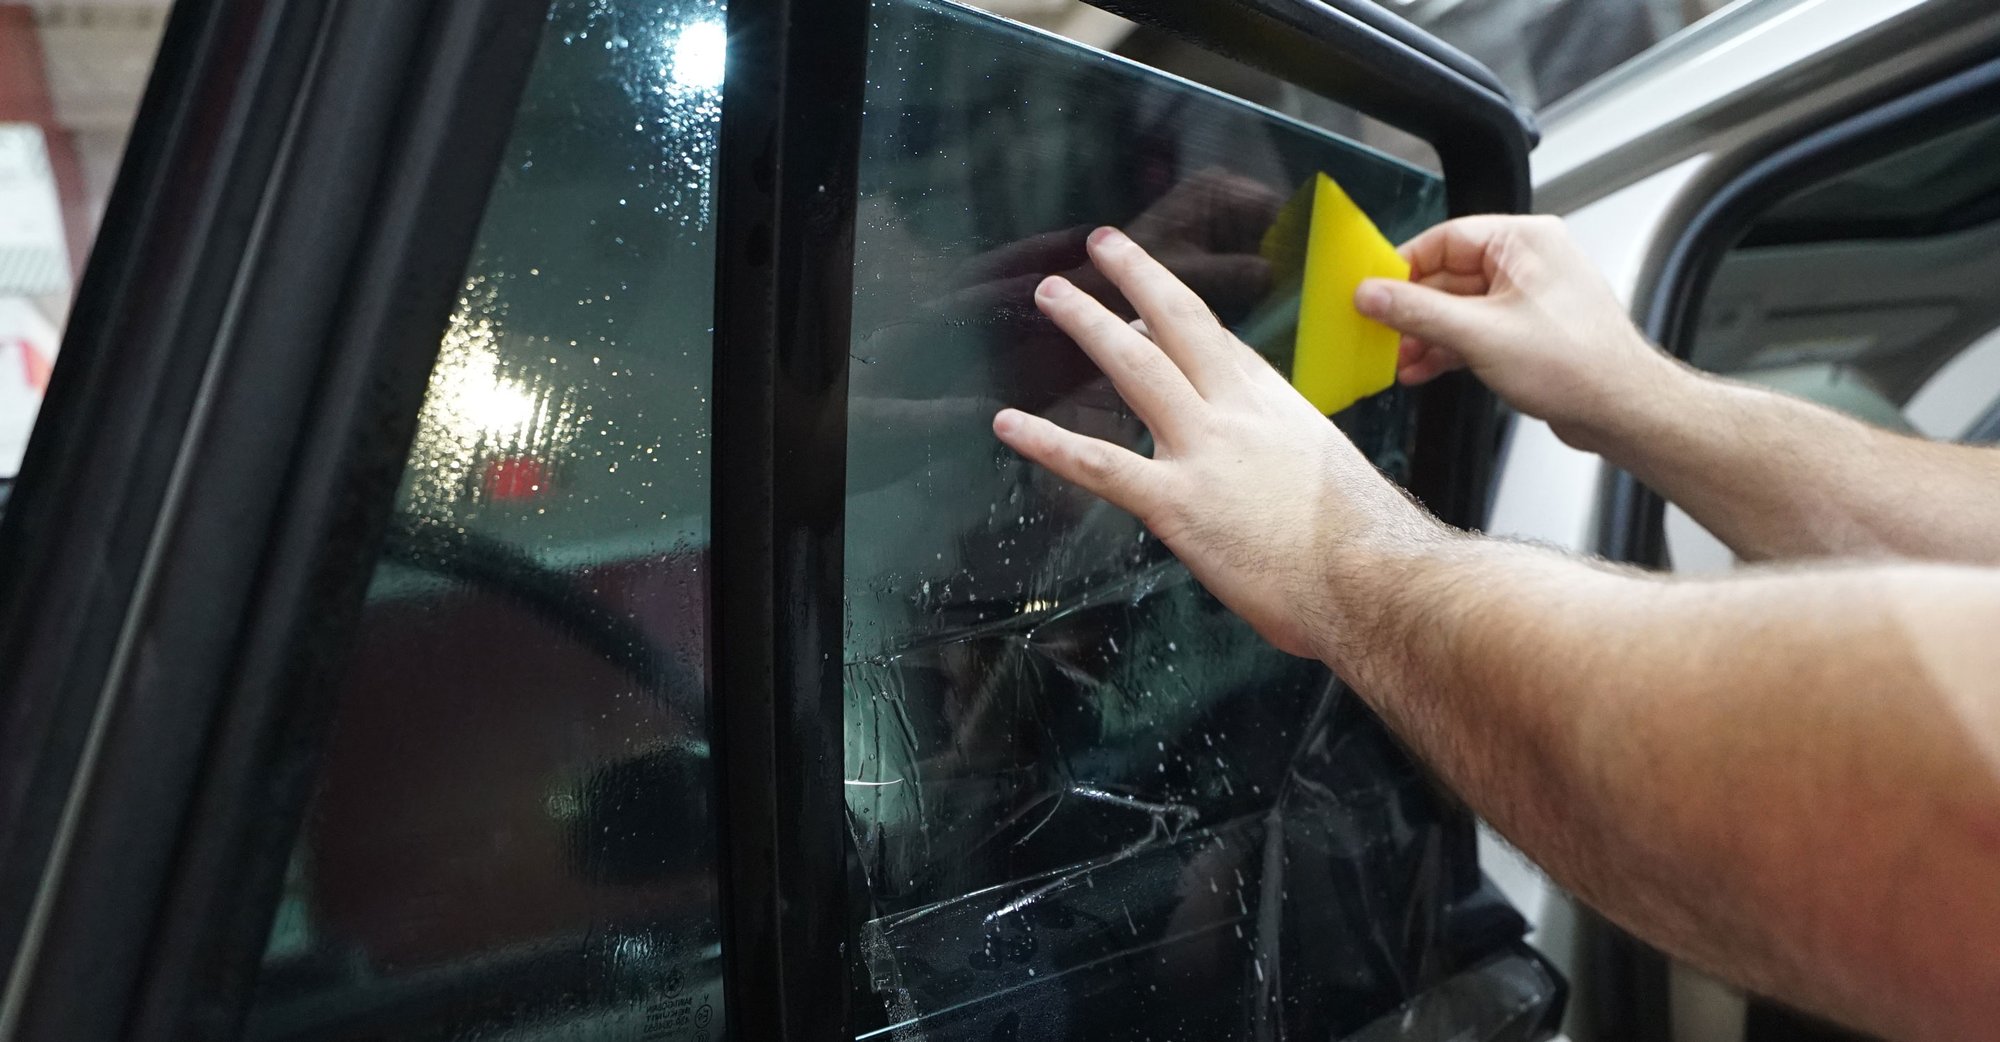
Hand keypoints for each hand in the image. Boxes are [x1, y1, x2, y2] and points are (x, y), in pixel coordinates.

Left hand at [993, 227, 1449, 661]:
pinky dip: (1049, 443)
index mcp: (1280, 407)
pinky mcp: (1177, 503)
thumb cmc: (1372, 546)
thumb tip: (1279, 484)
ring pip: (1136, 367)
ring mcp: (1205, 451)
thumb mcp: (1334, 479)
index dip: (1181, 317)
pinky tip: (1011, 426)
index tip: (1150, 303)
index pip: (1222, 346)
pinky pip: (1100, 465)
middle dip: (1137, 278)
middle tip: (1102, 247)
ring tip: (1053, 295)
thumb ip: (1294, 467)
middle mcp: (1239, 413)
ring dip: (1090, 323)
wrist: (1381, 579)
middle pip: (1180, 323)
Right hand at [1354, 215, 1682, 447]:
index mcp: (1524, 242)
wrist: (1621, 410)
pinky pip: (1473, 330)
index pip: (1444, 239)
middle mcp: (1527, 263)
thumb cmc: (1579, 364)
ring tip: (1397, 360)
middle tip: (1377, 331)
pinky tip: (1422, 369)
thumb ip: (1418, 312)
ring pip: (1457, 308)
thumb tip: (1371, 295)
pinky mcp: (1524, 331)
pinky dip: (1446, 348)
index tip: (1369, 289)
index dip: (1401, 266)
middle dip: (1410, 310)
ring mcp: (1526, 299)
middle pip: (1447, 275)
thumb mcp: (1480, 334)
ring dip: (1425, 335)